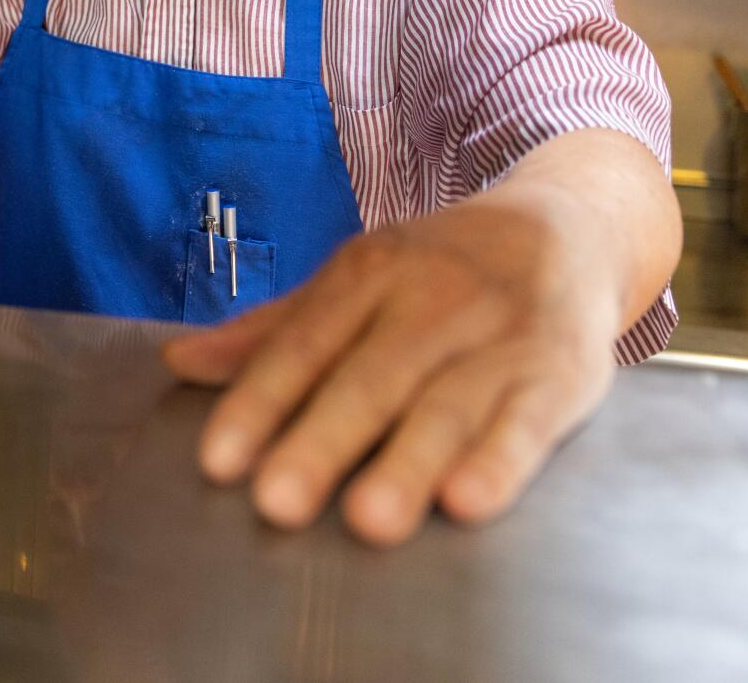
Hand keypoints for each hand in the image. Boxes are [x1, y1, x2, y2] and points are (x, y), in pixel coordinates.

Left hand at [161, 195, 622, 546]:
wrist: (568, 227)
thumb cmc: (440, 270)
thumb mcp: (358, 281)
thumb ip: (274, 332)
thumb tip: (179, 362)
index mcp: (370, 272)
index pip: (303, 342)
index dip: (259, 401)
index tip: (218, 462)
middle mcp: (432, 298)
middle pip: (369, 378)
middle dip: (322, 441)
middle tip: (276, 503)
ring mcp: (500, 335)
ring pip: (446, 405)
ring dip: (408, 463)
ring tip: (367, 521)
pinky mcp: (562, 373)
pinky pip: (527, 422)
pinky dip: (500, 461)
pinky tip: (467, 501)